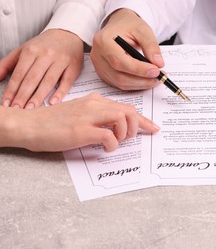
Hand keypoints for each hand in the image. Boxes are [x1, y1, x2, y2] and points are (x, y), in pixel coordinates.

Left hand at [0, 29, 83, 108]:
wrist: (67, 34)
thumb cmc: (44, 45)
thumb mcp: (23, 50)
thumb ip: (8, 64)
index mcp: (31, 51)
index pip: (19, 74)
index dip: (12, 90)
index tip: (7, 103)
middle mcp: (46, 55)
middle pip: (32, 79)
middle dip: (23, 96)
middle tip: (17, 110)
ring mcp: (61, 61)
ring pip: (48, 81)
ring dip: (39, 97)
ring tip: (31, 109)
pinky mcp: (73, 67)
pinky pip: (66, 82)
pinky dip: (60, 93)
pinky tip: (53, 102)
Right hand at [4, 93, 159, 151]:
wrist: (29, 125)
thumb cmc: (53, 122)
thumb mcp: (79, 113)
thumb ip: (98, 117)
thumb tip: (116, 128)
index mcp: (95, 100)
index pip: (126, 107)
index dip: (143, 119)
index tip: (153, 127)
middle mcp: (95, 105)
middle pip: (130, 111)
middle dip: (137, 126)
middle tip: (128, 138)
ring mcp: (89, 117)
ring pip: (123, 119)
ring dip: (125, 134)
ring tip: (115, 142)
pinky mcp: (82, 131)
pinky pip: (109, 137)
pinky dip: (112, 145)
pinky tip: (104, 148)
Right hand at [91, 8, 163, 89]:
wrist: (119, 25)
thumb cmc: (129, 26)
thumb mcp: (143, 30)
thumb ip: (151, 46)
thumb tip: (158, 64)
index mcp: (103, 41)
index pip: (119, 61)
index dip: (138, 69)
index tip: (156, 71)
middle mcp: (98, 56)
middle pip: (119, 76)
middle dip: (142, 80)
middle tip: (159, 77)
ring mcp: (99, 67)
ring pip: (120, 83)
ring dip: (140, 84)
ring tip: (155, 79)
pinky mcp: (104, 74)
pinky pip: (120, 84)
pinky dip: (135, 85)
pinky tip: (146, 80)